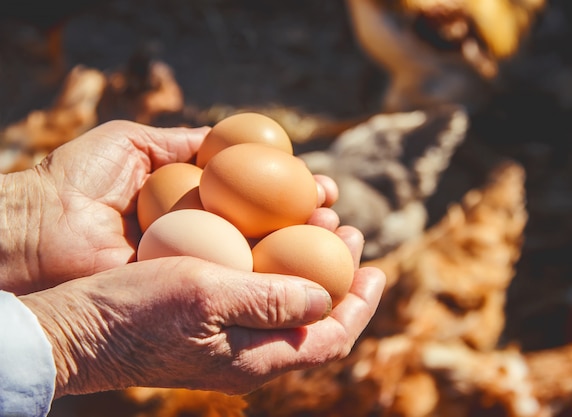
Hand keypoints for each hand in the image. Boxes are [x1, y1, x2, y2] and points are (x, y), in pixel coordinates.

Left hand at [0, 120, 339, 294]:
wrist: (41, 227)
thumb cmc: (82, 179)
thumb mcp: (138, 142)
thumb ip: (189, 141)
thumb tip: (232, 135)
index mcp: (198, 204)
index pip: (261, 198)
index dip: (296, 193)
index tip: (322, 188)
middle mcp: (206, 238)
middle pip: (272, 233)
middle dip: (313, 226)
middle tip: (339, 216)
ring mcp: (199, 268)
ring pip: (265, 263)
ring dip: (307, 255)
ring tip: (338, 237)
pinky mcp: (187, 294)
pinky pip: (238, 287)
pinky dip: (275, 281)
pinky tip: (306, 273)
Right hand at [20, 227, 385, 397]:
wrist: (79, 329)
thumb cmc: (137, 310)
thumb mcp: (207, 296)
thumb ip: (270, 302)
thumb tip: (325, 299)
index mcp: (257, 357)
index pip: (330, 338)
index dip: (360, 306)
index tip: (376, 268)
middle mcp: (248, 355)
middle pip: (313, 321)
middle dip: (340, 280)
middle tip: (348, 233)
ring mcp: (227, 342)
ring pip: (286, 307)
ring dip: (309, 268)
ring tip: (317, 226)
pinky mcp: (207, 325)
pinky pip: (257, 299)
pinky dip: (276, 268)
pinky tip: (267, 240)